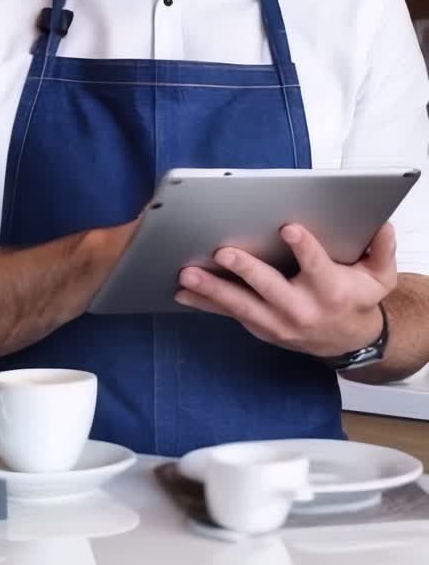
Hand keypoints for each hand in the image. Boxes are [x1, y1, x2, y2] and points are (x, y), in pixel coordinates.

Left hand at [174, 222, 396, 358]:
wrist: (347, 341)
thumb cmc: (358, 300)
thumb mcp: (381, 277)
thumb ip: (382, 249)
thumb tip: (381, 223)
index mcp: (331, 292)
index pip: (317, 267)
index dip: (304, 248)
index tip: (289, 228)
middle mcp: (302, 310)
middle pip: (271, 289)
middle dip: (246, 270)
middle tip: (223, 252)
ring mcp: (278, 323)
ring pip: (242, 305)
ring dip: (213, 290)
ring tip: (186, 275)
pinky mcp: (260, 328)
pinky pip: (230, 314)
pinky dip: (206, 303)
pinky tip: (182, 291)